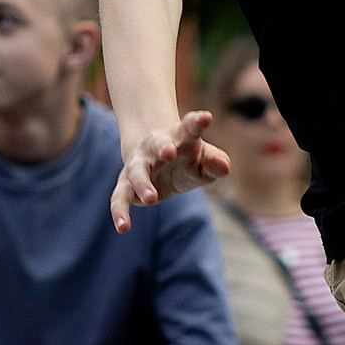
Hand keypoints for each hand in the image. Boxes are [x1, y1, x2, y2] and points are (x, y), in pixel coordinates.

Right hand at [109, 109, 230, 232]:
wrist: (156, 157)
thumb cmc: (187, 158)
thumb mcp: (205, 160)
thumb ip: (215, 162)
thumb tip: (225, 168)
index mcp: (181, 137)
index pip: (189, 127)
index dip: (197, 122)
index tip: (206, 117)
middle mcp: (156, 147)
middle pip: (158, 144)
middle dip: (162, 147)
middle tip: (168, 152)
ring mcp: (139, 164)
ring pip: (137, 171)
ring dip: (142, 183)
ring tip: (151, 198)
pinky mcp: (126, 184)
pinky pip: (120, 197)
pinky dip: (119, 211)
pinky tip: (122, 227)